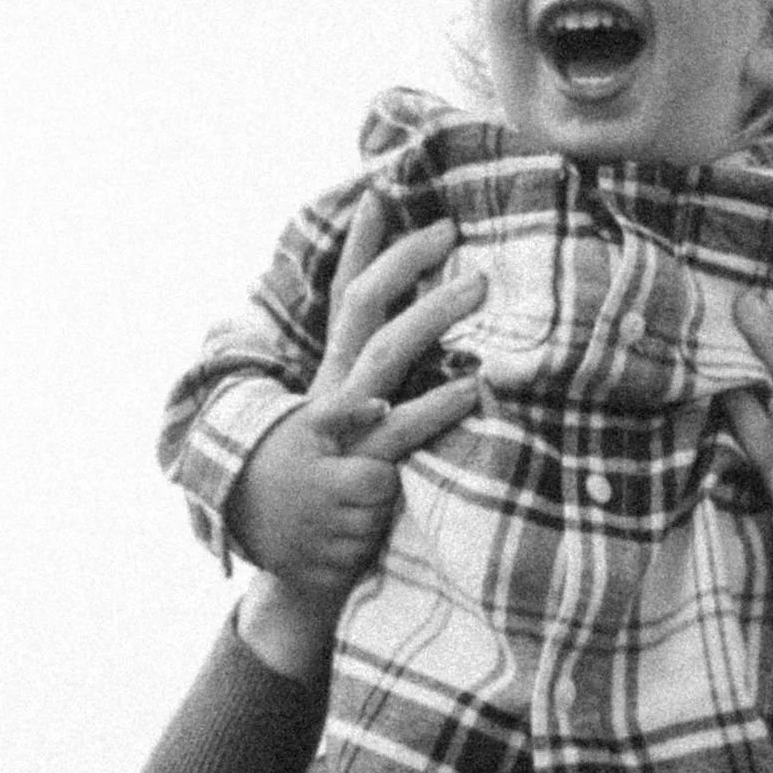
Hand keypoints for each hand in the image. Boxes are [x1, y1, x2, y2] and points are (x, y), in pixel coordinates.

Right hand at [230, 197, 483, 610]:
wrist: (297, 578)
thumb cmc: (335, 500)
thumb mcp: (351, 444)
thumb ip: (382, 401)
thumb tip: (422, 362)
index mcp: (332, 382)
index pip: (345, 300)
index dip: (361, 247)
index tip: (382, 194)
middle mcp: (332, 398)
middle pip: (366, 313)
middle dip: (406, 263)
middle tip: (451, 230)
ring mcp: (342, 436)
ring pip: (384, 360)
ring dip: (430, 318)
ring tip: (475, 289)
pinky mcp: (357, 478)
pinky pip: (400, 432)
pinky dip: (434, 409)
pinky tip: (470, 388)